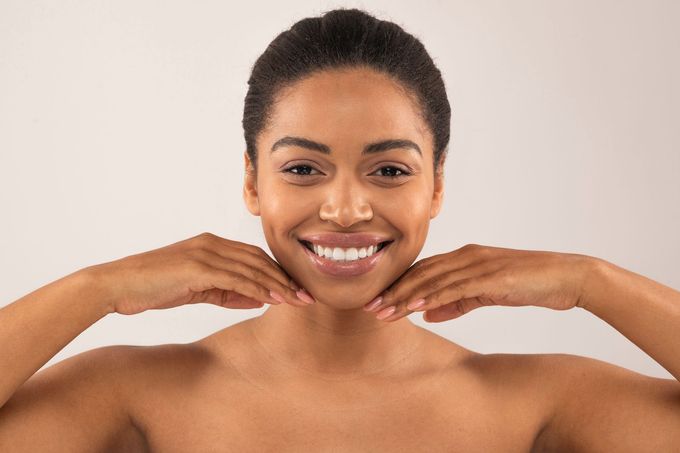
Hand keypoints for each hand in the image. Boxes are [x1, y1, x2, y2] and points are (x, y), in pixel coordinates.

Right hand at [84, 232, 312, 314]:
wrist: (117, 284)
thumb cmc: (154, 287)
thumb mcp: (197, 289)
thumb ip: (227, 292)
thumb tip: (259, 299)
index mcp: (211, 244)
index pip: (254, 256)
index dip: (278, 273)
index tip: (297, 289)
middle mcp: (212, 243)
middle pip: (259, 259)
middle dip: (286, 278)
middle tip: (308, 295)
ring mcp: (205, 252)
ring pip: (252, 267)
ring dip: (278, 285)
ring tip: (298, 300)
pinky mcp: (198, 266)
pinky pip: (237, 277)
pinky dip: (258, 288)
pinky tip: (274, 299)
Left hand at [364, 243, 595, 322]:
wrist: (567, 276)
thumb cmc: (528, 283)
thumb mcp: (486, 294)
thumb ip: (457, 303)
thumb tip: (427, 315)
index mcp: (464, 257)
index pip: (422, 270)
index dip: (398, 285)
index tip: (377, 301)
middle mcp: (466, 255)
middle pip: (421, 273)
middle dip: (393, 291)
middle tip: (369, 307)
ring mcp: (478, 263)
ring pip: (432, 280)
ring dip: (405, 296)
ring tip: (384, 312)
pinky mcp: (491, 275)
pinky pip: (455, 287)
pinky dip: (433, 296)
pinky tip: (415, 307)